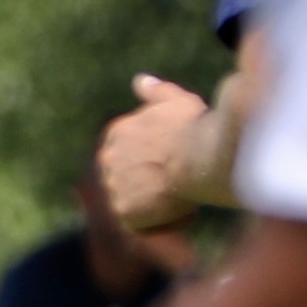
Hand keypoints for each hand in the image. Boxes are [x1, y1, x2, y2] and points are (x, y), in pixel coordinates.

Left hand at [99, 78, 208, 240]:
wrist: (199, 155)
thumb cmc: (192, 126)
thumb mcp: (174, 101)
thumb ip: (155, 92)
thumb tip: (140, 80)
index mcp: (115, 133)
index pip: (132, 152)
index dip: (158, 159)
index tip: (179, 158)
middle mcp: (107, 160)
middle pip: (132, 178)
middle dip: (155, 182)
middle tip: (182, 179)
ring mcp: (113, 188)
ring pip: (139, 202)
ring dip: (161, 202)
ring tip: (186, 193)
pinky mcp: (125, 214)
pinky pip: (144, 226)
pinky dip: (165, 222)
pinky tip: (186, 210)